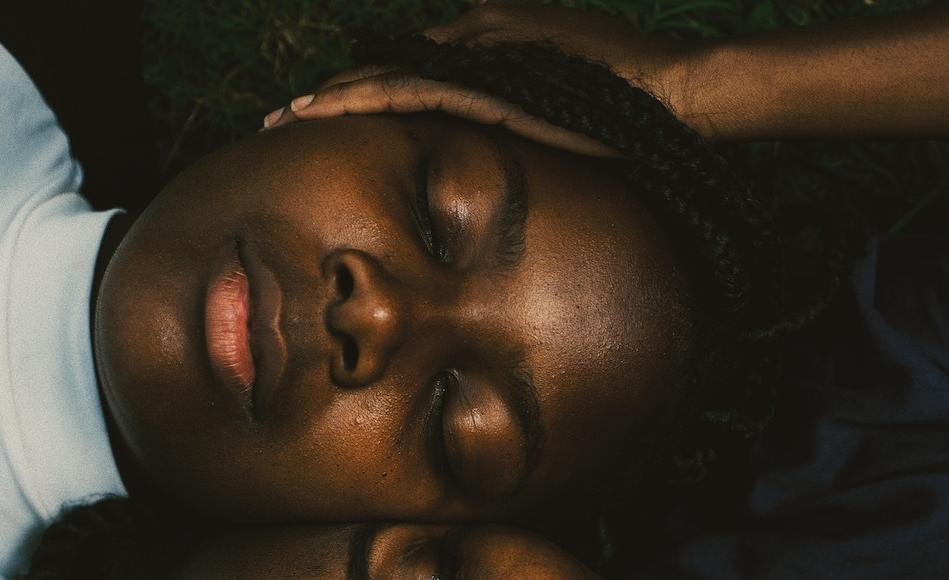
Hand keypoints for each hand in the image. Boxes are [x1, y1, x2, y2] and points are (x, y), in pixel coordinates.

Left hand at [263, 0, 702, 155]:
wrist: (669, 92)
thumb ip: (515, 127)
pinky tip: (331, 110)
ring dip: (336, 99)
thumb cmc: (623, 110)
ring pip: (390, 78)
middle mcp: (474, 48)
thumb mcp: (556, 120)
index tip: (317, 122)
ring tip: (290, 117)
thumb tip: (486, 162)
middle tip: (279, 120)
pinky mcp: (489, 75)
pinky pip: (417, 87)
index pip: (408, 81)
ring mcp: (480, 56)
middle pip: (385, 74)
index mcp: (484, 61)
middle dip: (331, 99)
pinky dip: (371, 98)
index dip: (360, 100)